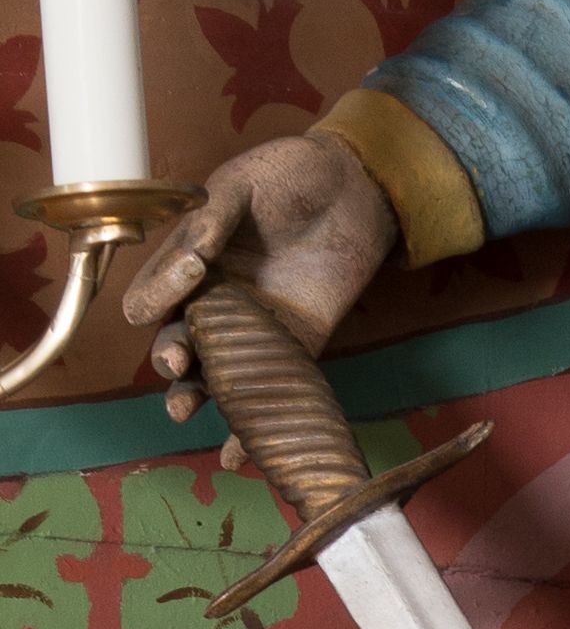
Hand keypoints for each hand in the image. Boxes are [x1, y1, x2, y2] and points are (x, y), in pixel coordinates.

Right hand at [125, 134, 399, 448]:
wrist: (354, 187)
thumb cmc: (290, 174)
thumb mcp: (243, 183)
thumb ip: (213, 218)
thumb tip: (192, 255)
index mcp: (191, 262)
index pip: (156, 293)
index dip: (156, 298)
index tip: (177, 288)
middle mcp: (216, 301)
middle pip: (178, 341)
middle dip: (170, 357)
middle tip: (177, 360)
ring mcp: (253, 329)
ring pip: (213, 375)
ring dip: (194, 397)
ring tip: (184, 409)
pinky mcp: (295, 349)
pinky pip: (267, 392)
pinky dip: (250, 428)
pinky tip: (238, 453)